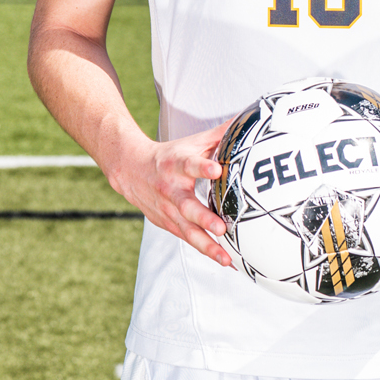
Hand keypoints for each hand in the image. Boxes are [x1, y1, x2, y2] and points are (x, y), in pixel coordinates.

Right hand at [104, 120, 234, 267]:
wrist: (131, 170)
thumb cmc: (171, 155)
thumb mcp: (192, 142)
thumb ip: (219, 135)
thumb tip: (247, 119)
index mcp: (177, 164)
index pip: (190, 164)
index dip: (202, 167)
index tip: (216, 170)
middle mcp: (171, 189)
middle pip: (187, 206)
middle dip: (204, 218)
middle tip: (221, 227)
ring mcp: (168, 210)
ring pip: (187, 230)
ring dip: (207, 245)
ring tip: (226, 258)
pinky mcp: (168, 224)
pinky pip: (189, 240)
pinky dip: (206, 251)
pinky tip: (225, 260)